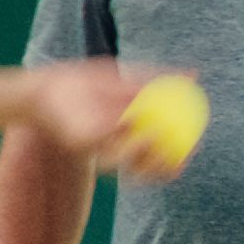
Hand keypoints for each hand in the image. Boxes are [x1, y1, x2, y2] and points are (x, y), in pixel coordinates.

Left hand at [19, 60, 201, 176]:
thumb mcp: (125, 78)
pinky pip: (110, 144)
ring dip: (146, 155)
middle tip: (183, 157)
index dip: (178, 158)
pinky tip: (134, 121)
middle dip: (166, 168)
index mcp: (126, 138)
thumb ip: (158, 79)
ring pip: (129, 163)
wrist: (46, 86)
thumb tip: (195, 74)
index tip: (197, 147)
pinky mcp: (83, 144)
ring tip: (161, 136)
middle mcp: (113, 150)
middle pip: (145, 170)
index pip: (157, 156)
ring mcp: (97, 150)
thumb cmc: (84, 82)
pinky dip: (122, 136)